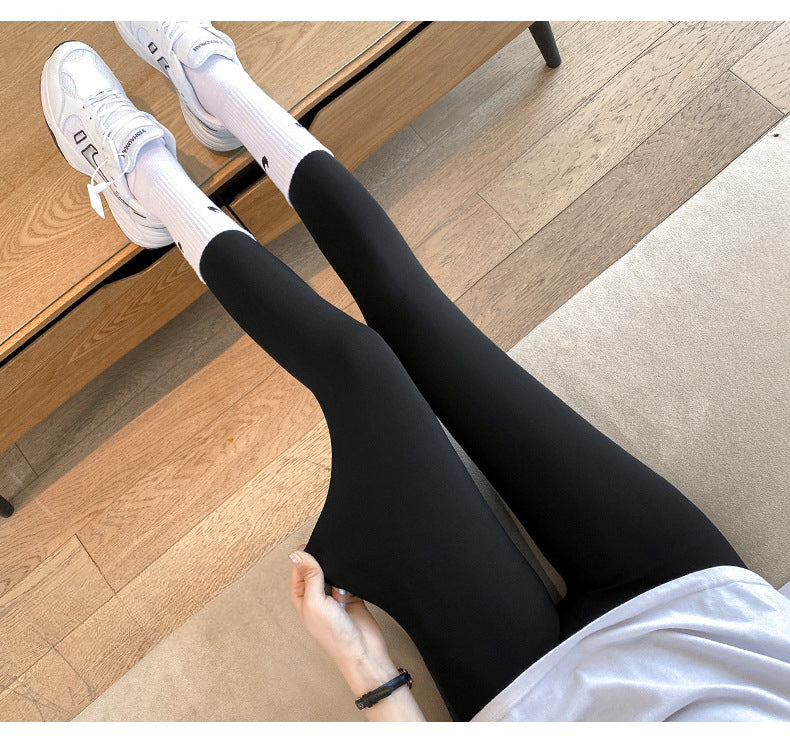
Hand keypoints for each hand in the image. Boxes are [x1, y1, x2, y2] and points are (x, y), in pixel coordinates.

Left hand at [289, 546, 388, 668]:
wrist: (364, 650)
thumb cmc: (334, 634)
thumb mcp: (316, 602)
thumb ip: (309, 576)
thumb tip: (297, 553)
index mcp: (302, 597)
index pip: (299, 568)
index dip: (304, 555)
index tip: (314, 542)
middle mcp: (316, 596)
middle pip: (316, 568)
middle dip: (322, 559)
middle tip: (330, 549)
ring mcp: (334, 596)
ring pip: (333, 571)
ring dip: (337, 567)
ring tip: (342, 564)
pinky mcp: (351, 595)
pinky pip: (348, 577)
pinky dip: (350, 573)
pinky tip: (352, 572)